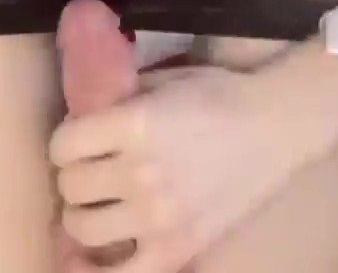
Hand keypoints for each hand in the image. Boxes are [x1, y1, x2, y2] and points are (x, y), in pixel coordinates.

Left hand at [50, 63, 292, 272]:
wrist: (275, 126)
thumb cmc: (219, 96)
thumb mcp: (163, 83)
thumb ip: (120, 99)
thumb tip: (83, 115)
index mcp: (134, 124)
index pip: (63, 144)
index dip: (65, 142)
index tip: (78, 142)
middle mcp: (140, 172)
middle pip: (70, 186)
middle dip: (74, 176)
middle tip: (91, 171)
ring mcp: (158, 217)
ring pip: (83, 229)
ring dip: (81, 215)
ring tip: (97, 205)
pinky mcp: (178, 249)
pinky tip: (84, 261)